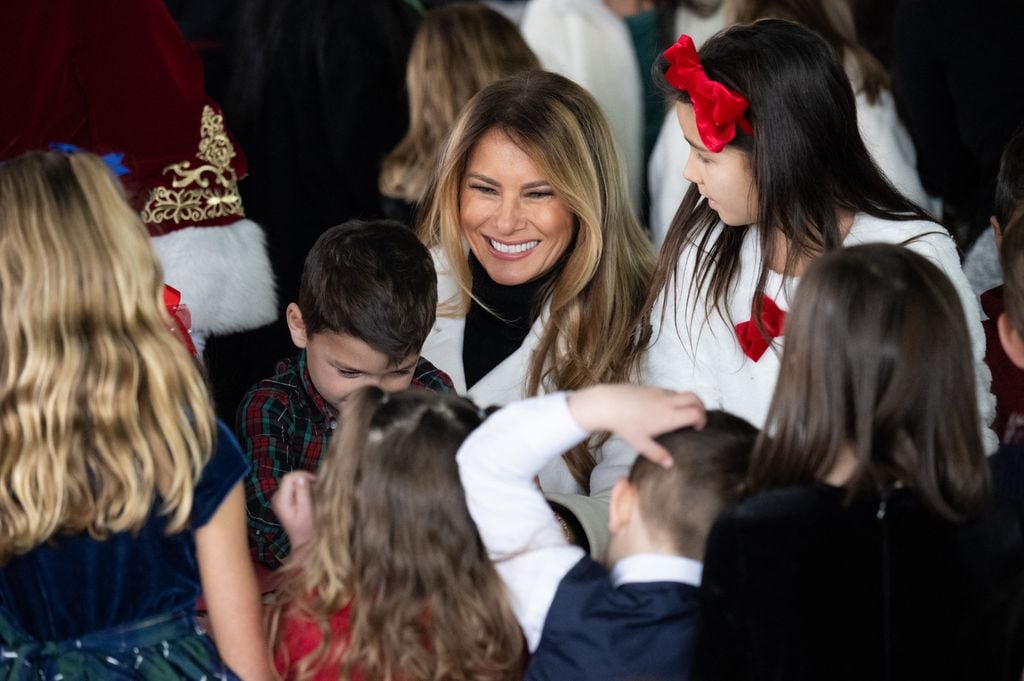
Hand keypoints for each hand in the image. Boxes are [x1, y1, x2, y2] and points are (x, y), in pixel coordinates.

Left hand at [271, 471, 316, 549]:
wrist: (303, 540)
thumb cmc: (307, 528)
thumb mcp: (307, 510)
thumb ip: (303, 493)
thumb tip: (302, 478)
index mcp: (281, 500)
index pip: (288, 478)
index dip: (302, 475)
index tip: (316, 481)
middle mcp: (277, 498)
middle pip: (290, 479)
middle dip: (304, 480)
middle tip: (317, 489)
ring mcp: (279, 499)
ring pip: (292, 483)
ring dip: (304, 485)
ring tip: (313, 496)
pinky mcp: (283, 500)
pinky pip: (293, 488)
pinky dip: (302, 490)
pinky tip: (308, 499)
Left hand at [567, 385, 705, 466]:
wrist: (608, 404)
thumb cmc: (624, 425)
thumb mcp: (640, 444)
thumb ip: (657, 454)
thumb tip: (670, 464)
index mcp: (669, 416)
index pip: (696, 413)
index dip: (702, 420)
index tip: (697, 428)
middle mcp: (668, 402)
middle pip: (695, 398)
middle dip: (701, 407)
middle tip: (696, 419)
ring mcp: (660, 392)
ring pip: (683, 393)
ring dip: (688, 402)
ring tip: (682, 414)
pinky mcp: (652, 387)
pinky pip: (670, 391)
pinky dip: (675, 398)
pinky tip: (665, 408)